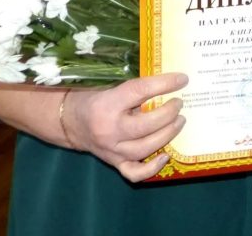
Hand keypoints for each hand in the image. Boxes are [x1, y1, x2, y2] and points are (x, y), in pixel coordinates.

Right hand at [64, 72, 187, 181]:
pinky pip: (134, 173)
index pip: (140, 91)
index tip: (182, 79)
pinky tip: (166, 155)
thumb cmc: (92, 97)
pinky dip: (152, 168)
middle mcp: (108, 130)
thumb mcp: (108, 84)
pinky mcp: (114, 163)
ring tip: (179, 121)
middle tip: (179, 103)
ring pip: (145, 148)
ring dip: (168, 135)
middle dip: (169, 114)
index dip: (164, 84)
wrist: (69, 122)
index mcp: (106, 104)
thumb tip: (168, 80)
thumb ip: (133, 85)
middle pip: (146, 125)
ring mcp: (111, 150)